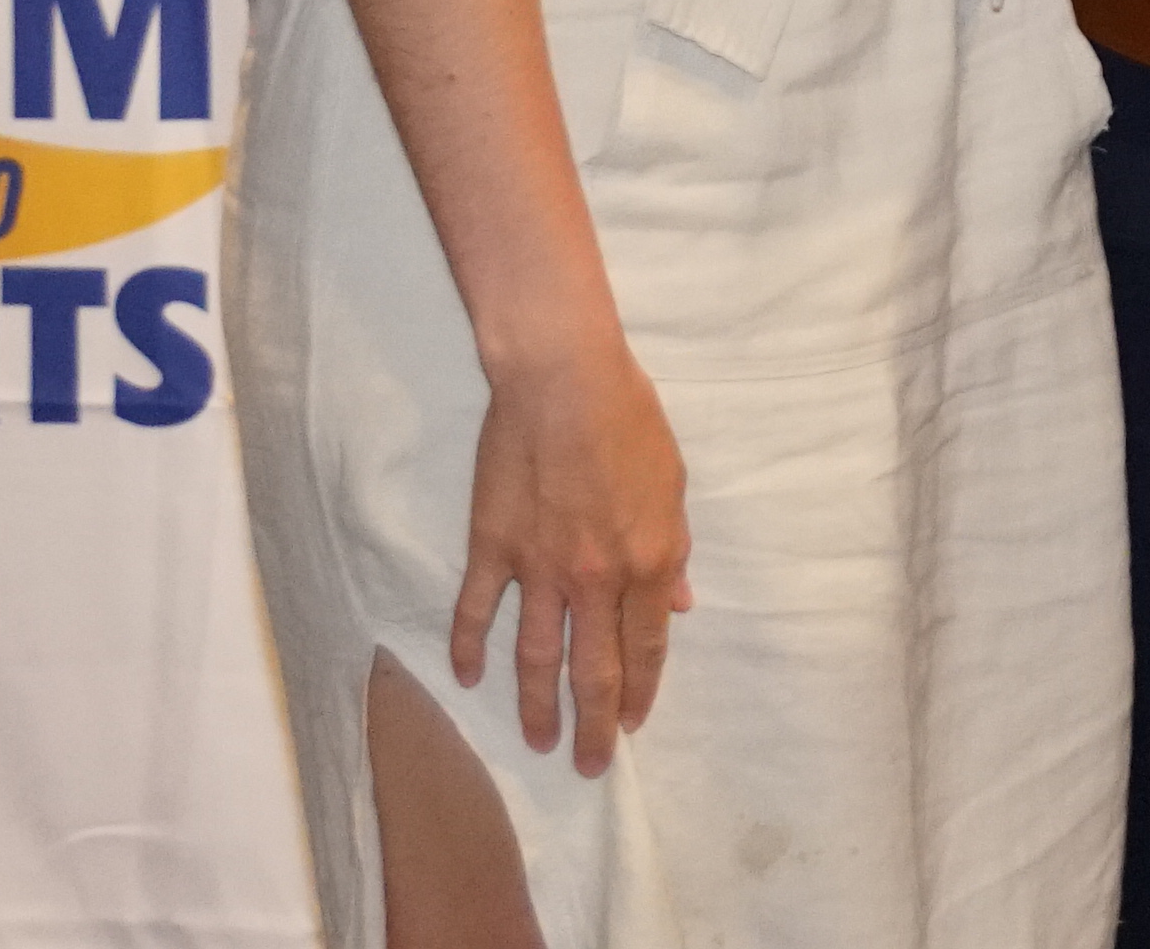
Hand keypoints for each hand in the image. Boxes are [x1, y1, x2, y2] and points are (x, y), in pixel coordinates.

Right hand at [453, 336, 692, 775]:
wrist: (563, 382)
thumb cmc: (630, 421)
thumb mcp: (673, 486)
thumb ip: (674, 551)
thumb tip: (679, 603)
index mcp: (648, 562)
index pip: (646, 647)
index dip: (641, 690)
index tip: (633, 723)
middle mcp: (595, 579)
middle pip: (593, 669)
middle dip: (594, 725)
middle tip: (589, 767)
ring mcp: (539, 569)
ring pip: (535, 657)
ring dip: (536, 707)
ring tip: (539, 742)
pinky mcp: (493, 550)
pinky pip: (478, 613)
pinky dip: (471, 650)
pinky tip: (470, 680)